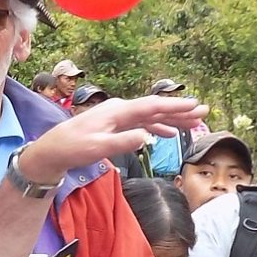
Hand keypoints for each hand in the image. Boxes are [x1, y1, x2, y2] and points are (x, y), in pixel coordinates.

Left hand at [24, 93, 208, 178]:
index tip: (195, 106)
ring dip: (171, 119)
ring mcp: (118, 116)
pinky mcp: (115, 125)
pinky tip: (167, 134)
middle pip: (155, 108)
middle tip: (203, 112)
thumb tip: (147, 137)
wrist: (53, 150)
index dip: (175, 106)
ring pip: (150, 116)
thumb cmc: (72, 149)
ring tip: (192, 123)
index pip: (152, 106)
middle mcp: (120, 109)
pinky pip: (141, 123)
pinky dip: (156, 127)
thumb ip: (122, 142)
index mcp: (118, 111)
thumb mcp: (97, 148)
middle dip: (180, 111)